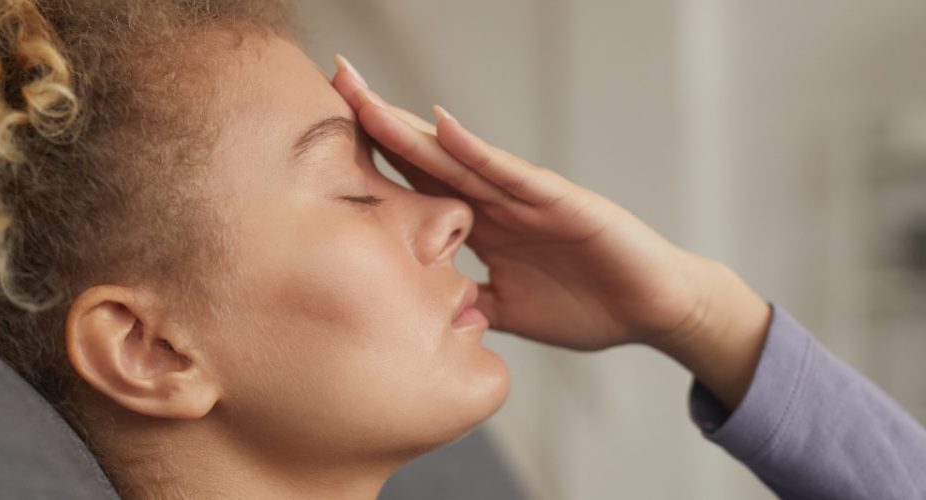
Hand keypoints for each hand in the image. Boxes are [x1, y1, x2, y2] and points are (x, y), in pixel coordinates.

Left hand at [331, 55, 771, 407]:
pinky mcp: (559, 199)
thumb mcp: (509, 312)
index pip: (414, 184)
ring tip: (364, 94)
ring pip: (454, 155)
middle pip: (423, 154)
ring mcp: (524, 196)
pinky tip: (440, 126)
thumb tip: (423, 316)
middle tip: (332, 79)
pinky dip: (475, 149)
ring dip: (408, 125)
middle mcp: (494, 201)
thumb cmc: (588, 305)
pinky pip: (509, 173)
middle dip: (377, 118)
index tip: (322, 136)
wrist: (654, 310)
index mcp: (479, 225)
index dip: (371, 158)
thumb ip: (469, 306)